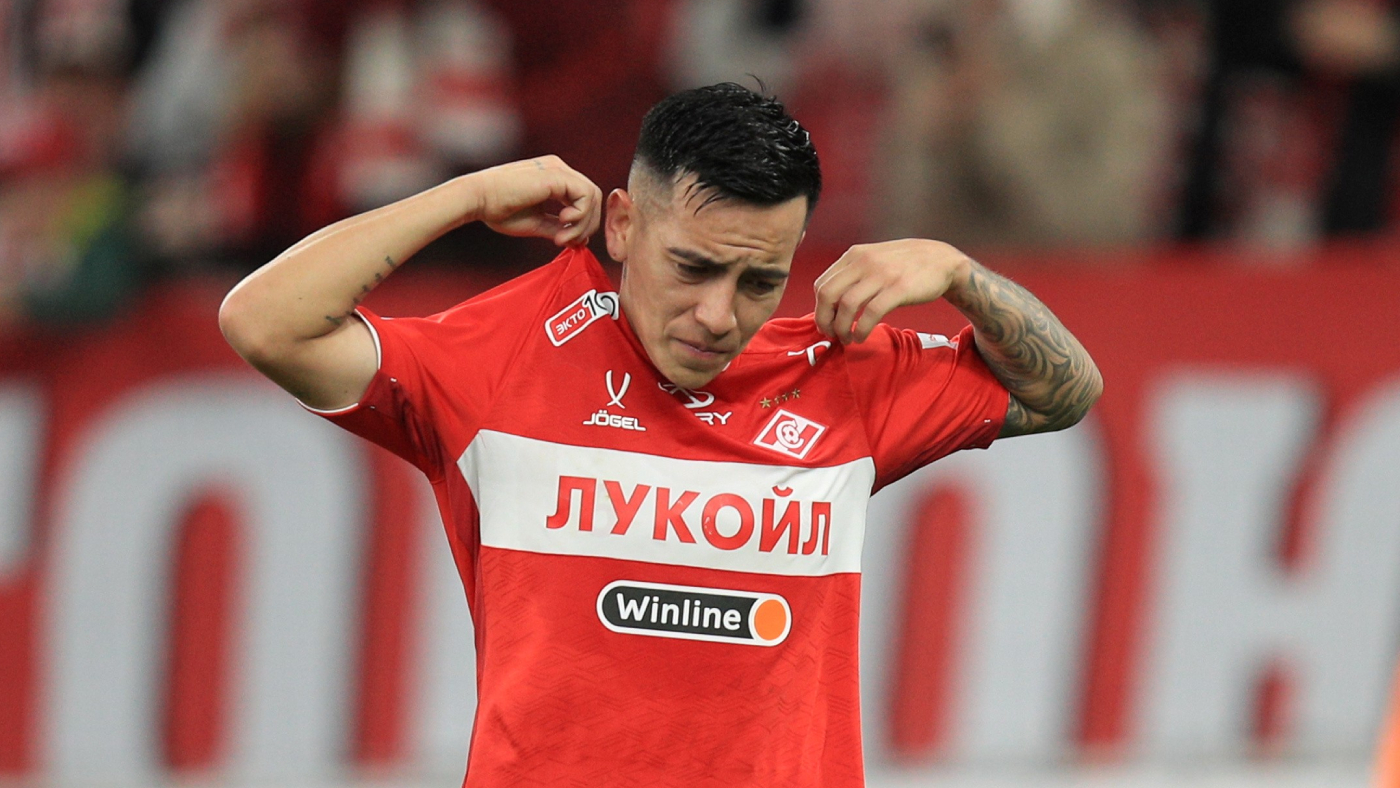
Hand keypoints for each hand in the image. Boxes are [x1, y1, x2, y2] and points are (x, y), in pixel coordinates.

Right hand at [472, 156, 602, 246]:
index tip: (563, 241)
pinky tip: (561, 223)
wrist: (478, 199)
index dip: (582, 223)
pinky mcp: (557, 175)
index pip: (583, 198)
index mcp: (554, 177)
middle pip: (592, 196)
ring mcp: (558, 169)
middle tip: (566, 242)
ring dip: (583, 223)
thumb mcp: (535, 222)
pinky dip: (580, 214)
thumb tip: (579, 240)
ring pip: (592, 195)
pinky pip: (585, 195)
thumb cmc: (498, 210)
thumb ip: (557, 227)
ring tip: (561, 237)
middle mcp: (559, 169)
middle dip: (586, 224)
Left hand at [813, 238, 971, 342]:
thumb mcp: (874, 258)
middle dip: (824, 320)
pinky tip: (861, 337)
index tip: (825, 324)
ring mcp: (882, 275)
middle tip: (831, 335)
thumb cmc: (905, 264)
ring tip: (847, 338)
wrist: (942, 260)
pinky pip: (871, 313)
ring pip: (847, 305)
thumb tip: (829, 301)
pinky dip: (861, 329)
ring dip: (842, 328)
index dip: (819, 309)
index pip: (822, 285)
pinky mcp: (899, 289)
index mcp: (854, 255)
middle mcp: (864, 262)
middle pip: (828, 295)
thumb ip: (852, 274)